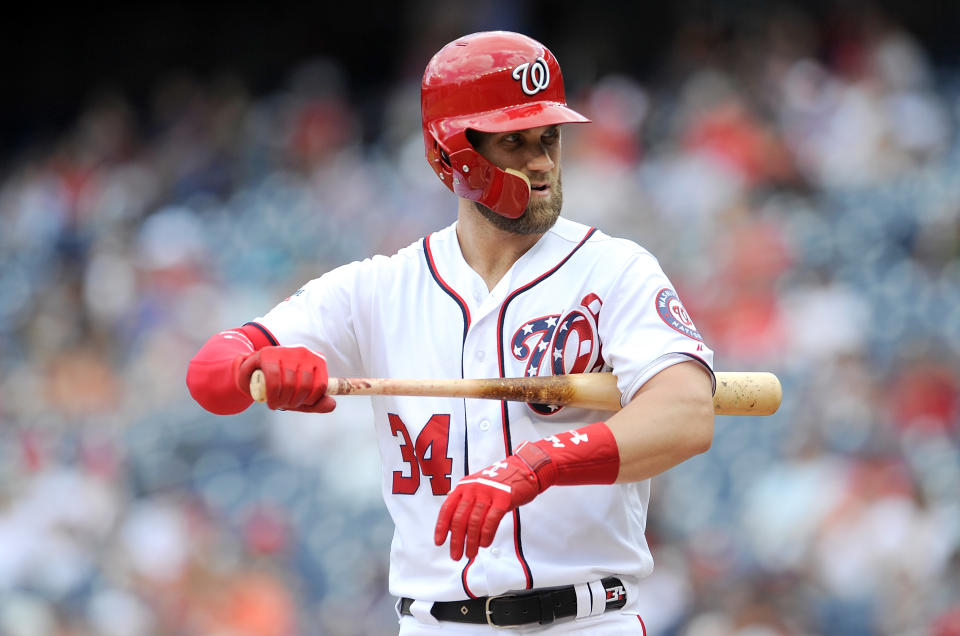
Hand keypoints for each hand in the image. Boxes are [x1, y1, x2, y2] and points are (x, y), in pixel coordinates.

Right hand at [234, 346, 336, 412]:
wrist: (252, 375)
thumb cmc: (282, 386)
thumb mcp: (301, 397)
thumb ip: (317, 402)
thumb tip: (332, 405)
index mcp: (317, 360)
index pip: (321, 385)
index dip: (311, 400)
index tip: (300, 404)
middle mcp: (304, 353)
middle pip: (305, 385)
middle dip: (294, 401)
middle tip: (284, 405)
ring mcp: (286, 351)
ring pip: (290, 383)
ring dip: (282, 400)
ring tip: (276, 403)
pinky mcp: (268, 354)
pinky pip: (274, 379)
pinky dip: (272, 395)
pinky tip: (270, 401)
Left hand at [434, 443, 552, 559]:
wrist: (524, 469)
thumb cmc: (501, 481)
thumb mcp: (478, 485)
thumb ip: (464, 499)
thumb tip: (450, 517)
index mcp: (464, 486)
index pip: (447, 508)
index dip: (441, 527)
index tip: (439, 542)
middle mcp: (474, 488)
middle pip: (459, 518)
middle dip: (456, 540)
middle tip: (456, 555)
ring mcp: (488, 492)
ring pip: (474, 522)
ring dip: (471, 542)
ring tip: (471, 553)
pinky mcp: (504, 499)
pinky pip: (491, 521)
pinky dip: (486, 535)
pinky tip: (484, 544)